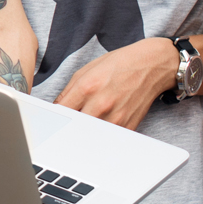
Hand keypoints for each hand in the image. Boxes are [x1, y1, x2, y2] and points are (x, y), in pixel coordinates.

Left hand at [54, 36, 177, 130]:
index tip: (53, 119)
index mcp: (87, 87)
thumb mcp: (86, 70)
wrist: (150, 66)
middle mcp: (101, 104)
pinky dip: (100, 135)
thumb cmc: (118, 65)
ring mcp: (116, 118)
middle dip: (68, 126)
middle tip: (67, 125)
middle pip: (74, 127)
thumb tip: (57, 108)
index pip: (61, 112)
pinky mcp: (128, 127)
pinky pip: (107, 138)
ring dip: (84, 132)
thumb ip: (68, 91)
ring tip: (85, 125)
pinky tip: (99, 127)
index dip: (54, 117)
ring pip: (90, 136)